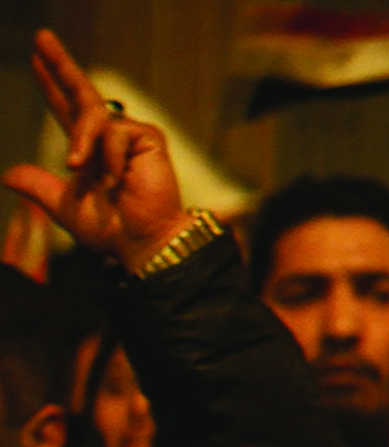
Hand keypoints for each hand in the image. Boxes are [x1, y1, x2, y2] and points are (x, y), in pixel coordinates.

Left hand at [2, 30, 188, 271]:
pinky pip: (115, 132)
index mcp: (88, 149)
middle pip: (81, 92)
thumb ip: (38, 187)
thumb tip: (6, 175)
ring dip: (81, 141)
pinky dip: (110, 158)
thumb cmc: (110, 228)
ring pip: (93, 116)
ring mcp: (130, 136)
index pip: (65, 109)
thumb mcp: (63, 205)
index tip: (36, 59)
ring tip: (78, 167)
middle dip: (60, 64)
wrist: (141, 241)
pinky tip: (120, 180)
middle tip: (41, 37)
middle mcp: (108, 137)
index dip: (50, 84)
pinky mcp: (148, 138)